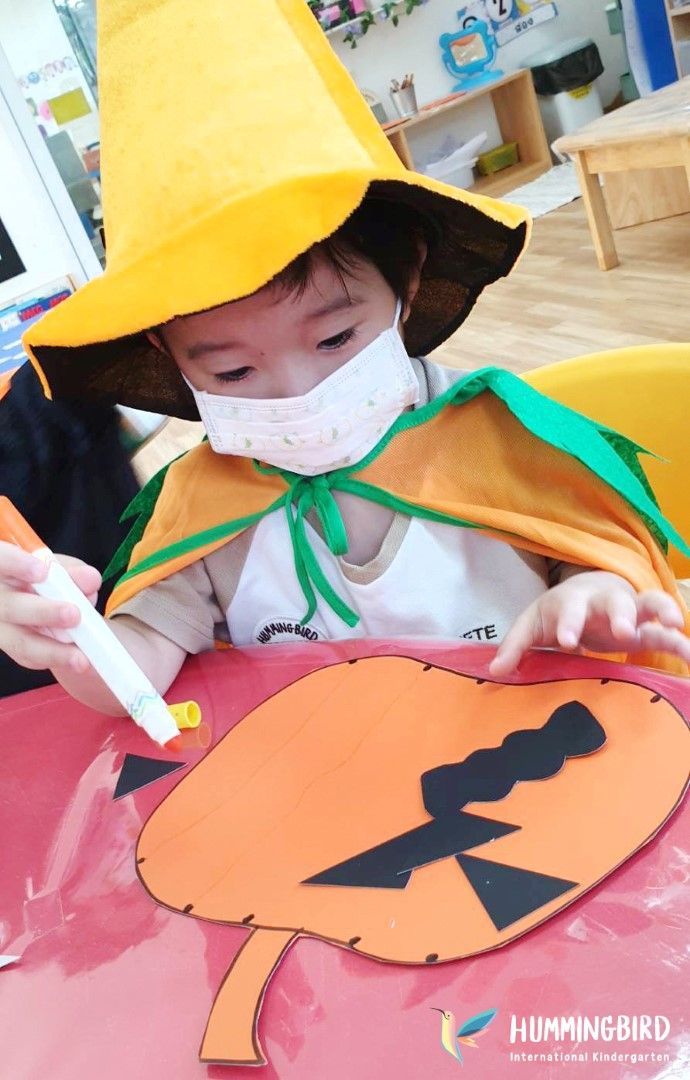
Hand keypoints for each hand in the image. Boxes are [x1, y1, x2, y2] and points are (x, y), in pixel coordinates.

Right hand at [0, 540, 100, 674]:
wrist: (44, 603)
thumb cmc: (48, 579)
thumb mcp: (61, 570)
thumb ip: (74, 573)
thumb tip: (90, 579)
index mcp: (3, 569)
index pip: (0, 561)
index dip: (16, 564)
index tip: (42, 571)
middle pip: (9, 607)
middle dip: (43, 611)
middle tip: (74, 614)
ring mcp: (1, 627)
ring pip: (20, 641)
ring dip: (52, 650)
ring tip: (81, 657)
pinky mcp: (12, 647)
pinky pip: (31, 657)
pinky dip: (55, 658)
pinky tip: (75, 659)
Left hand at [490, 571, 689, 676]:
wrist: (584, 591)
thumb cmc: (556, 612)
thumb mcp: (532, 624)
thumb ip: (516, 646)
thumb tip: (495, 671)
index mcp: (572, 601)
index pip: (569, 608)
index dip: (569, 623)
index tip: (568, 640)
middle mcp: (603, 602)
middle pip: (614, 600)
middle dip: (618, 613)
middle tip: (622, 630)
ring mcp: (628, 612)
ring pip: (648, 604)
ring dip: (661, 611)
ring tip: (675, 625)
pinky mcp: (645, 628)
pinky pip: (666, 633)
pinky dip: (682, 643)